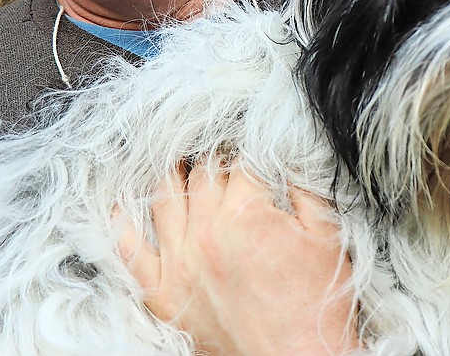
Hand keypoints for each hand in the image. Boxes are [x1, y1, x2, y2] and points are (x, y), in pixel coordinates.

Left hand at [116, 161, 358, 355]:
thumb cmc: (317, 304)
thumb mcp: (326, 234)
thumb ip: (304, 187)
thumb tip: (286, 155)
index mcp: (246, 215)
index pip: (240, 161)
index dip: (249, 149)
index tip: (252, 145)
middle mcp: (206, 234)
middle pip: (201, 173)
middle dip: (214, 157)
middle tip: (221, 152)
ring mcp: (180, 265)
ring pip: (163, 198)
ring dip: (171, 174)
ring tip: (178, 162)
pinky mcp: (164, 295)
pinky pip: (130, 252)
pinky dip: (123, 225)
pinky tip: (123, 205)